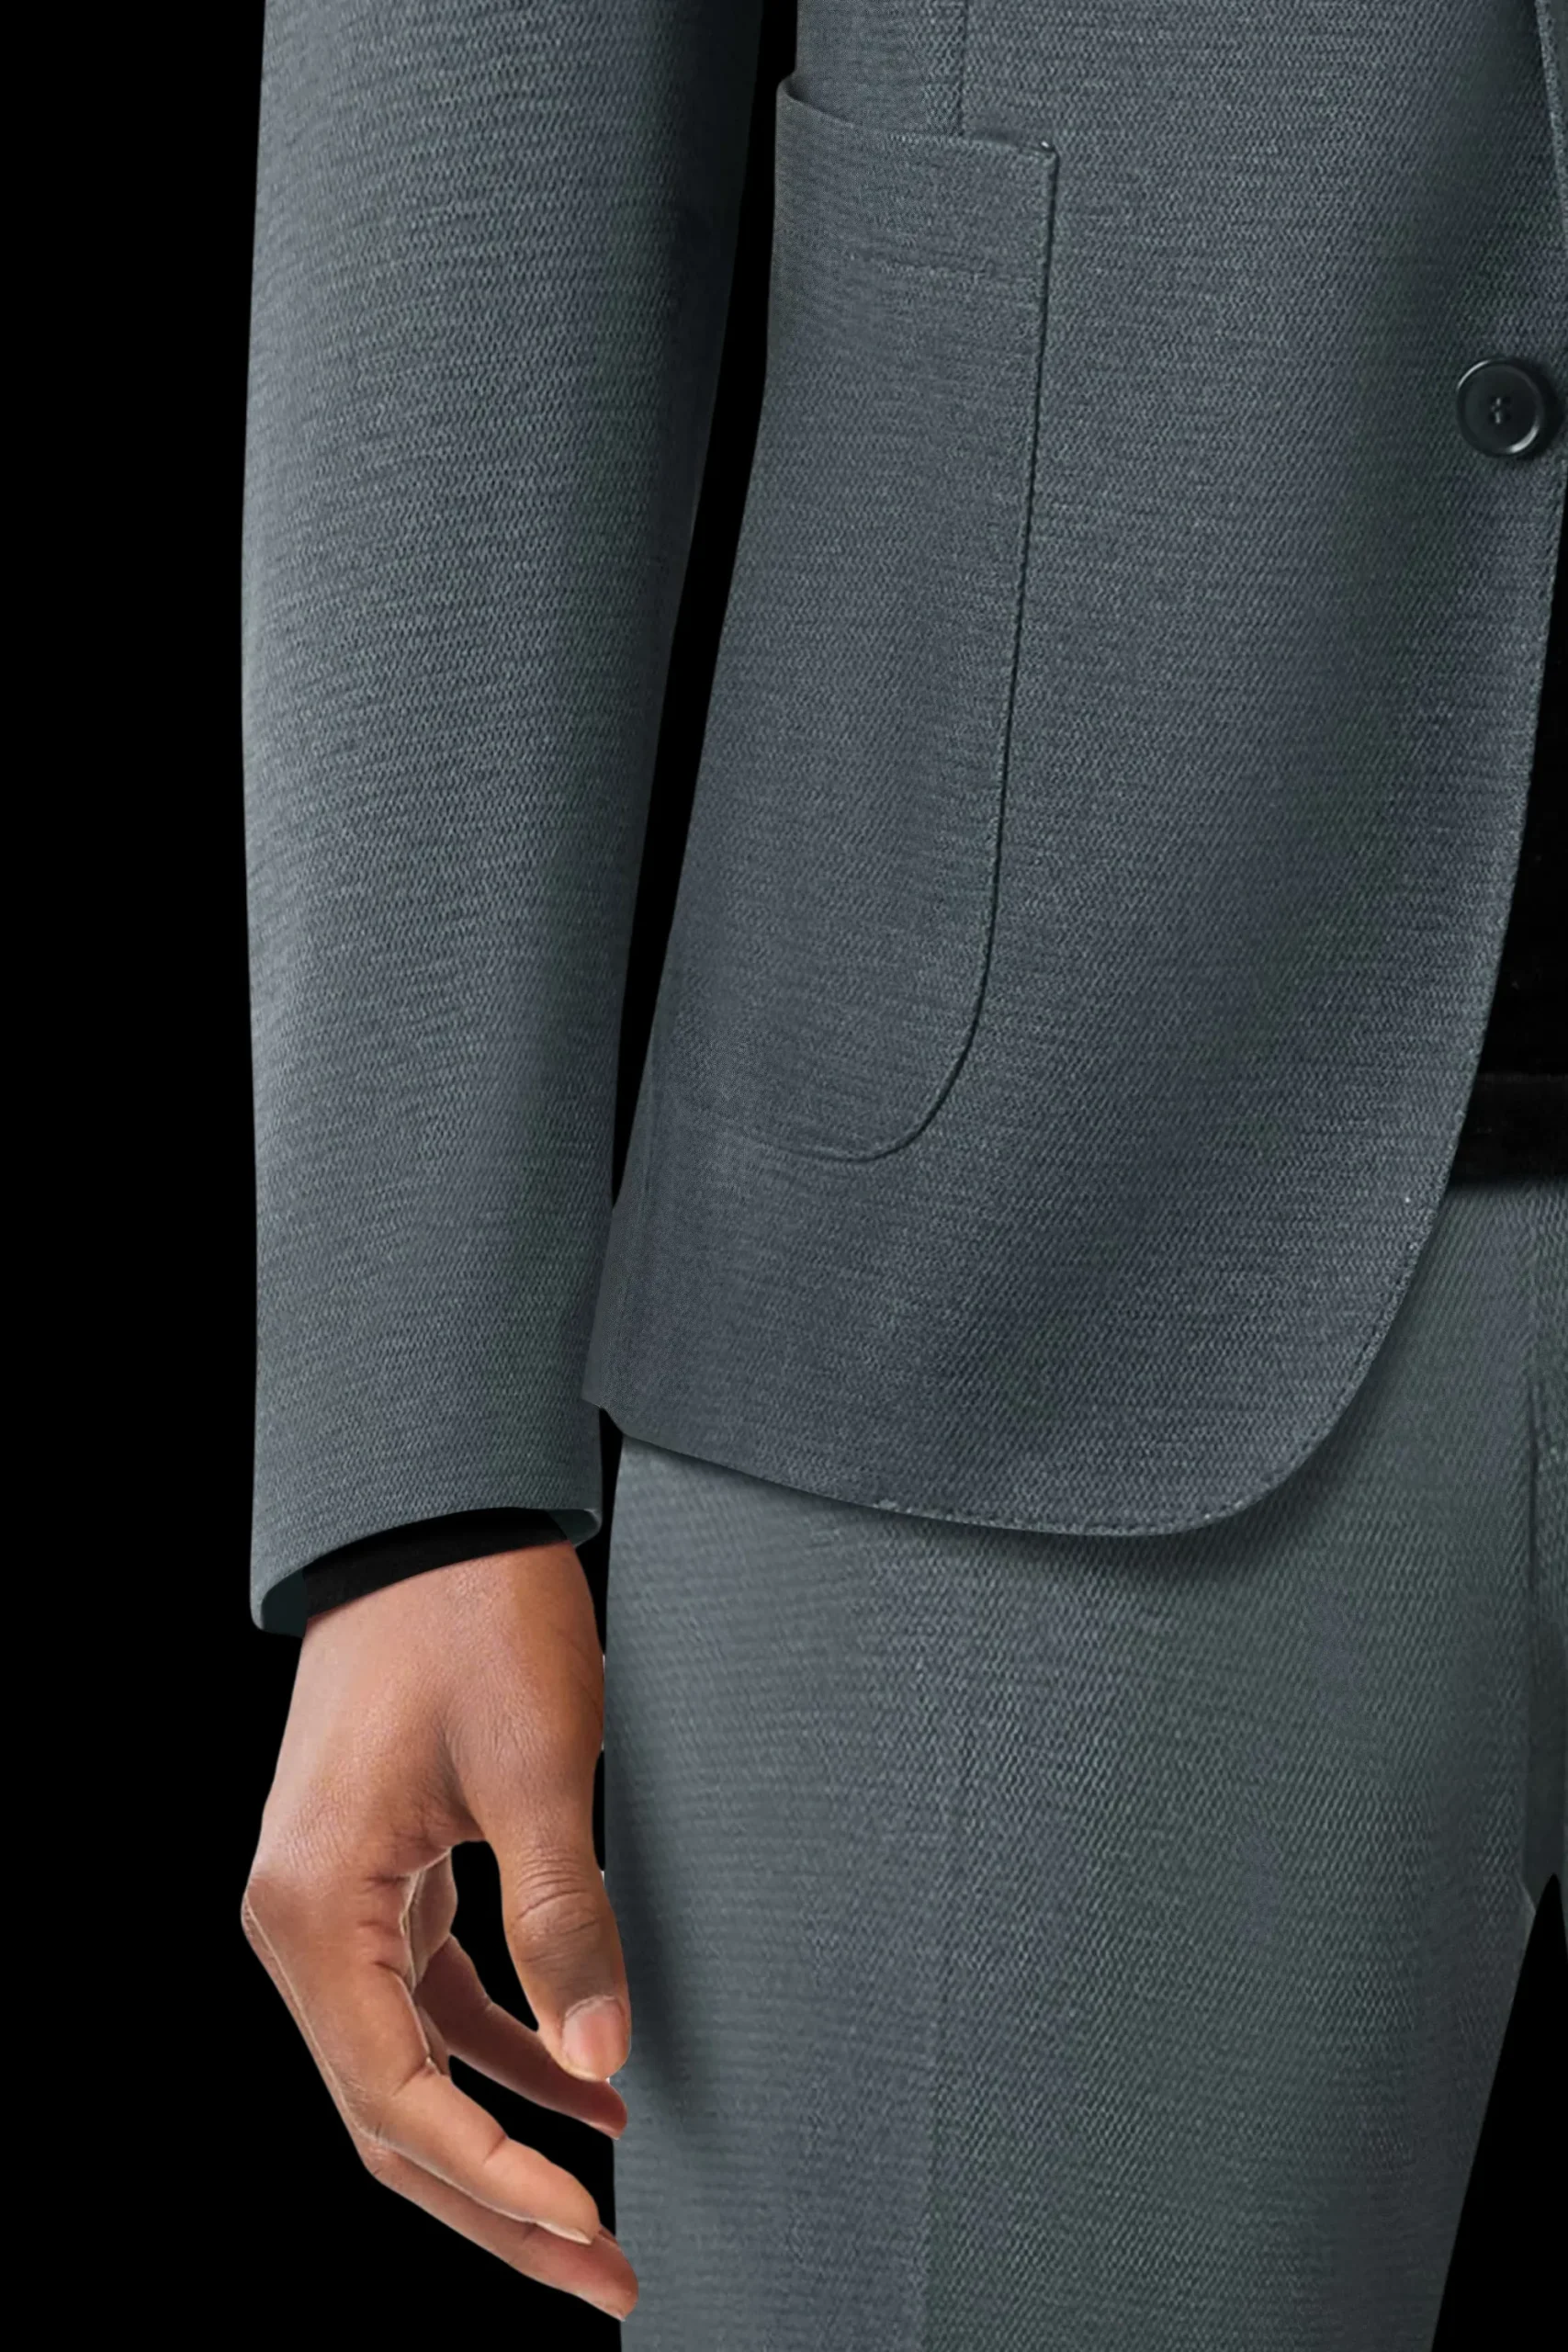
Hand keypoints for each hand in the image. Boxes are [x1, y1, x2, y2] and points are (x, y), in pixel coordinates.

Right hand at [240, 1542, 637, 2321]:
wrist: (434, 1516)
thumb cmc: (472, 1616)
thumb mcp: (538, 1766)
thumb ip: (564, 1915)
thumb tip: (599, 2056)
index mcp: (314, 1906)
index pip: (397, 2099)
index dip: (497, 2183)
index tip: (589, 2234)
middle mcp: (301, 1920)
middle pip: (389, 2112)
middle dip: (495, 2204)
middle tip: (599, 2274)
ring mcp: (331, 1900)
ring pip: (407, 2066)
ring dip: (500, 2138)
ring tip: (601, 2208)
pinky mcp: (374, 1876)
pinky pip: (427, 1998)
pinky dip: (500, 2049)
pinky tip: (581, 2080)